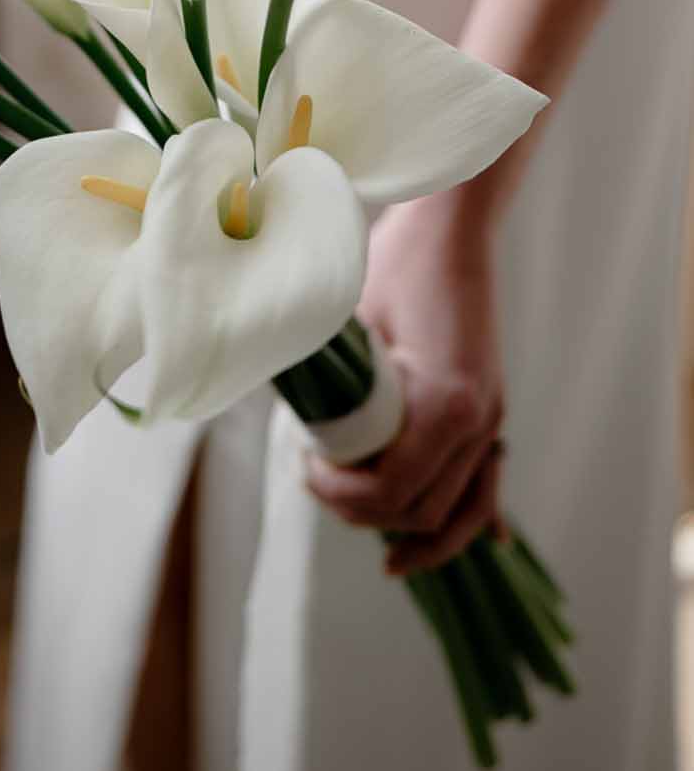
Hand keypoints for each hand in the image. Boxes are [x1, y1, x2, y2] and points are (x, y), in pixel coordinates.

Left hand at [304, 190, 505, 574]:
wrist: (448, 226)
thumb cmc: (394, 262)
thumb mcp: (349, 323)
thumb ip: (328, 380)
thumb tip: (280, 417)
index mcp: (444, 404)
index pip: (392, 490)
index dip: (341, 497)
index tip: (304, 467)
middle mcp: (478, 421)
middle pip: (424, 511)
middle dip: (366, 513)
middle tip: (317, 482)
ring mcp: (490, 418)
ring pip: (465, 510)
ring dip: (419, 533)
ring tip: (379, 545)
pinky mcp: (489, 409)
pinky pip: (488, 481)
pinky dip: (476, 516)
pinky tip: (483, 543)